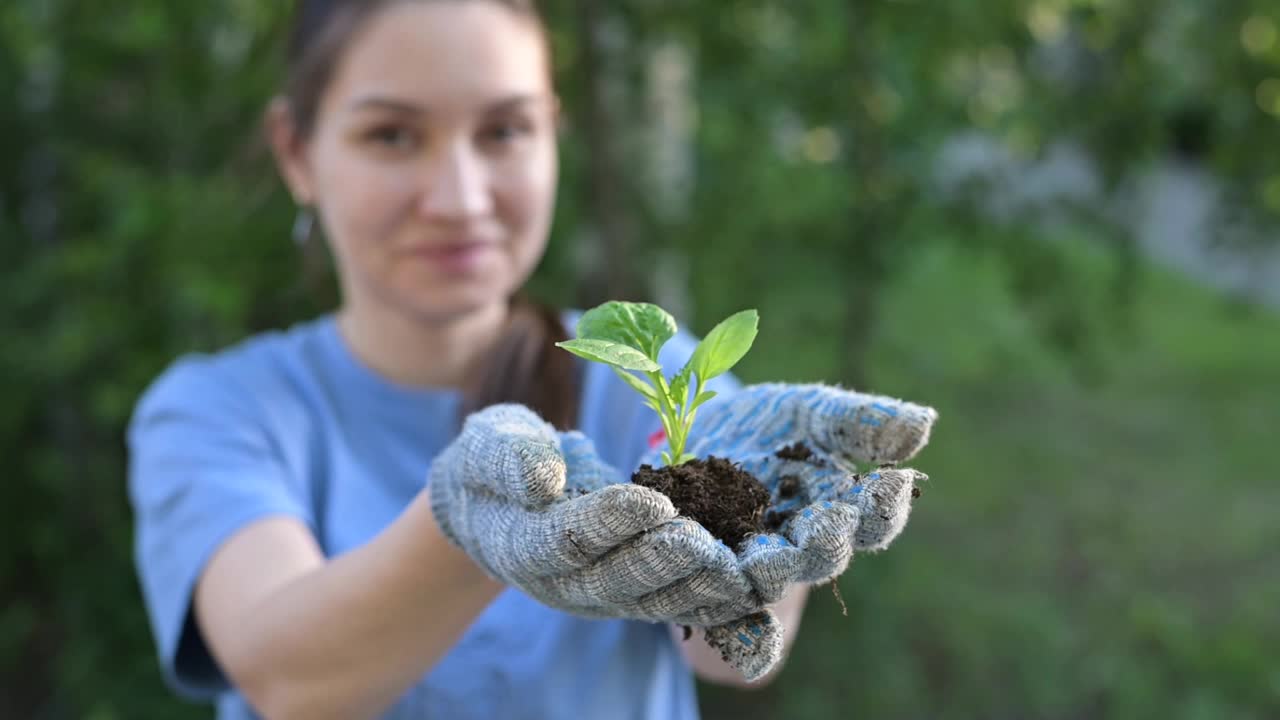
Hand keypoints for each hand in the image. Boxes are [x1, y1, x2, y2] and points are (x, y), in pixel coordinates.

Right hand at [428, 404, 759, 626]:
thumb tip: (544, 478)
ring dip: (697, 589)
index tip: (654, 501)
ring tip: (740, 572)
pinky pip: (672, 604)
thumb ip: (508, 458)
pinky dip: (711, 601)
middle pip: (615, 580)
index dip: (611, 522)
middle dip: (664, 562)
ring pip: (649, 602)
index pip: (568, 539)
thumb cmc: (492, 461)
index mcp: (521, 543)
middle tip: (707, 542)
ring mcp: (596, 596)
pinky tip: (749, 588)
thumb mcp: (488, 442)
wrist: (493, 504)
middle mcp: (560, 582)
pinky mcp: (629, 595)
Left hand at [675, 383, 937, 676]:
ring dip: (747, 570)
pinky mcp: (694, 573)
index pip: (872, 522)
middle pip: (816, 560)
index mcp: (836, 514)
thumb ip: (856, 421)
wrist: (697, 437)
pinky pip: (700, 595)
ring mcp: (744, 566)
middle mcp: (795, 550)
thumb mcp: (812, 412)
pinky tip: (682, 555)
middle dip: (822, 546)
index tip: (895, 484)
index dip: (885, 508)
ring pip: (752, 581)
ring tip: (739, 547)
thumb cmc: (769, 425)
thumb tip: (924, 424)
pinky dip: (694, 584)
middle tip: (824, 530)